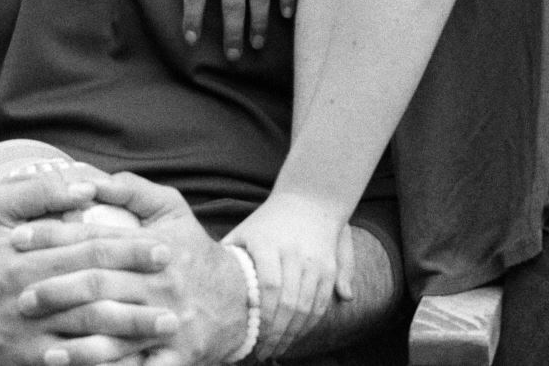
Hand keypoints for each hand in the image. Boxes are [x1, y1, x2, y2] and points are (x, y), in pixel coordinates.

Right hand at [0, 169, 181, 365]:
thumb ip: (40, 190)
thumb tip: (88, 186)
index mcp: (27, 255)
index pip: (89, 250)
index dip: (129, 251)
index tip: (164, 250)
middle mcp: (28, 297)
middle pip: (92, 297)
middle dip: (138, 298)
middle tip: (177, 298)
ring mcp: (22, 334)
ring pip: (82, 337)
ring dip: (126, 335)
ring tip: (162, 331)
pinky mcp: (16, 360)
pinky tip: (124, 363)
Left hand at [23, 172, 253, 365]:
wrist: (237, 299)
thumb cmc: (192, 250)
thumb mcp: (170, 208)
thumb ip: (131, 191)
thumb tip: (89, 180)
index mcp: (155, 245)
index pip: (97, 239)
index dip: (55, 238)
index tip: (18, 238)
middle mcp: (160, 284)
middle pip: (102, 286)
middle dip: (58, 291)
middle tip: (22, 296)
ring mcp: (167, 323)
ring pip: (116, 334)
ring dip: (77, 343)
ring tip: (41, 346)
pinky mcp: (174, 359)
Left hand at [226, 193, 352, 358]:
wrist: (310, 198)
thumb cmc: (268, 221)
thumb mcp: (244, 231)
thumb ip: (229, 259)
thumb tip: (219, 293)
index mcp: (269, 243)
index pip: (269, 286)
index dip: (262, 316)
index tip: (251, 336)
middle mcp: (294, 252)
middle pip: (289, 302)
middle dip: (276, 333)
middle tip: (263, 352)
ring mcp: (315, 261)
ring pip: (306, 307)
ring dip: (292, 334)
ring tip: (277, 348)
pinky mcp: (329, 268)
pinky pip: (320, 303)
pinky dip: (309, 325)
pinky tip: (295, 335)